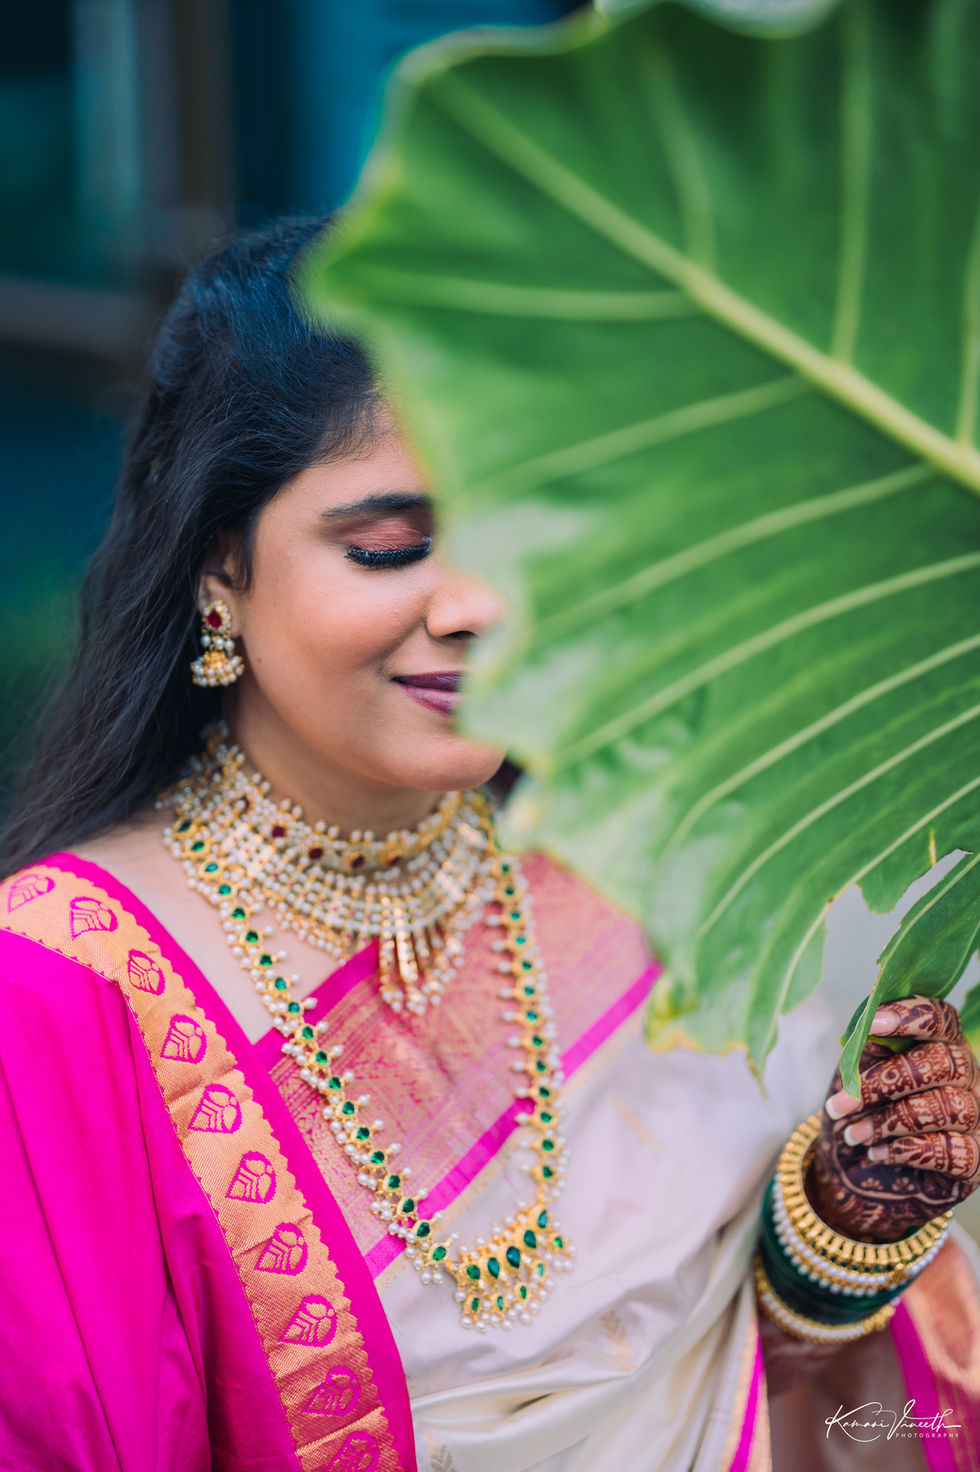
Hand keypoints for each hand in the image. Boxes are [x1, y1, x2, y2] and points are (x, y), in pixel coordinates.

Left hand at [808, 996, 979, 1241]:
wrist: (859, 1169)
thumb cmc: (862, 1112)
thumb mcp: (855, 1076)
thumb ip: (863, 1051)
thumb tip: (864, 1028)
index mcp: (938, 1046)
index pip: (940, 1019)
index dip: (910, 1016)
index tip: (872, 1024)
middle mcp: (965, 1078)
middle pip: (942, 1064)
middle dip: (885, 1083)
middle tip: (842, 1105)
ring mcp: (973, 1119)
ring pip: (947, 1108)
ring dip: (889, 1122)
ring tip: (854, 1135)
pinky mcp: (971, 1160)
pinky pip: (952, 1152)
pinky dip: (907, 1151)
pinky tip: (878, 1153)